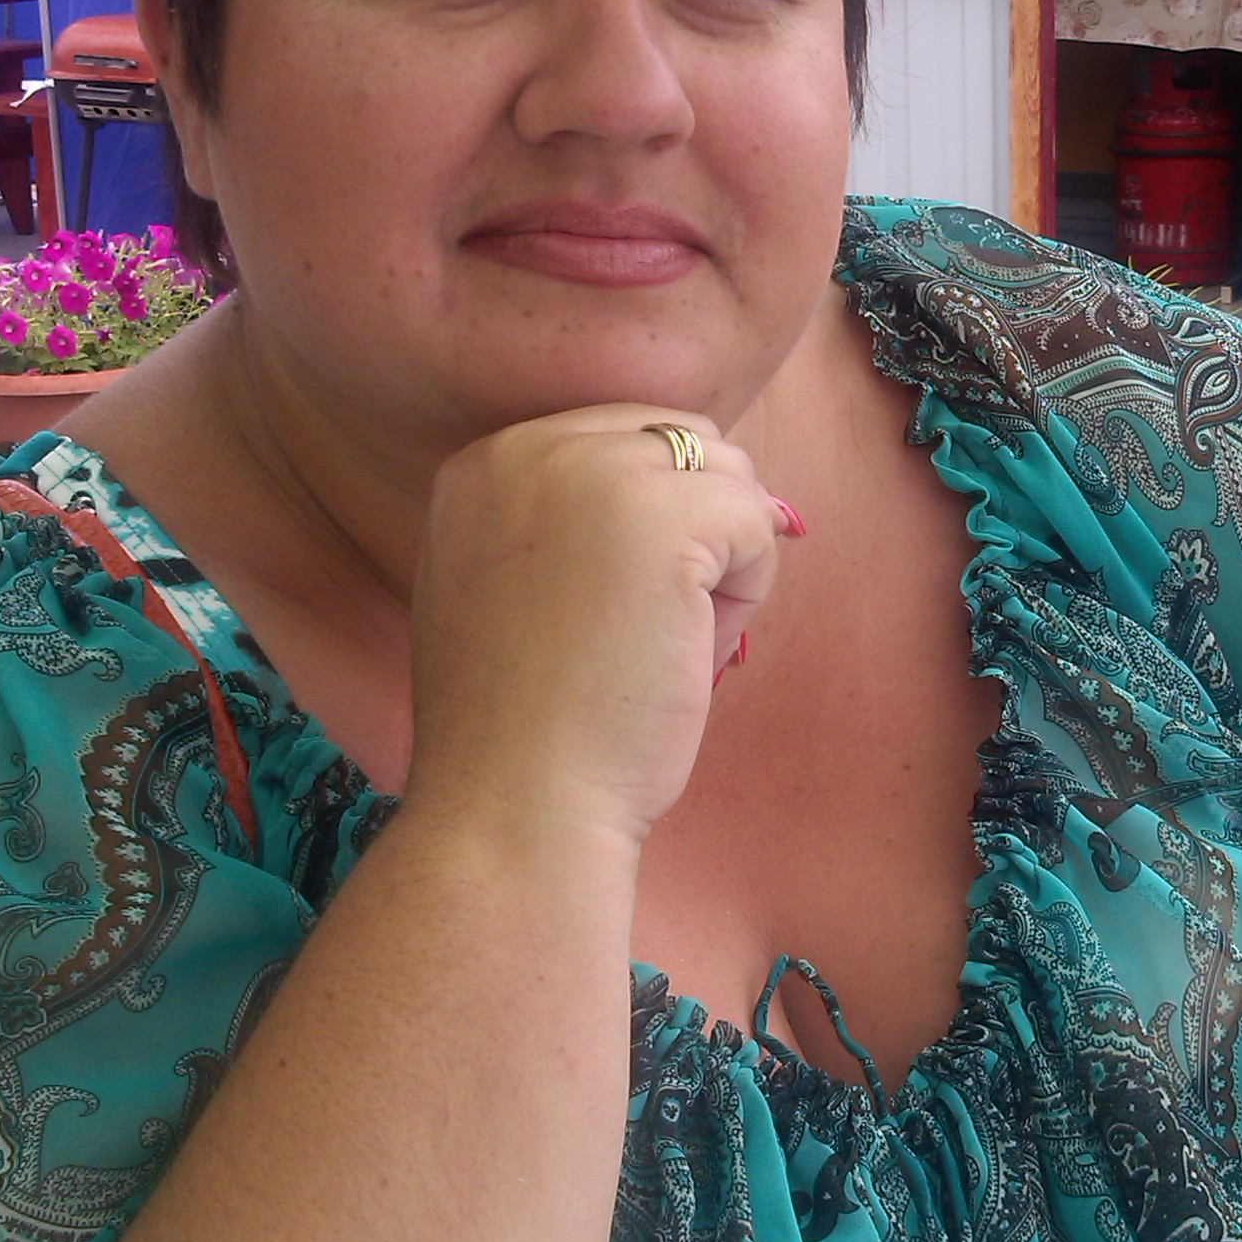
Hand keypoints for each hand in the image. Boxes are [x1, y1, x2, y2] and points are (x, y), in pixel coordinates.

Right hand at [406, 404, 782, 850]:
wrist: (512, 805)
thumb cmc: (524, 727)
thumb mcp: (515, 586)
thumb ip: (577, 522)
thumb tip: (732, 490)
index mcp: (483, 463)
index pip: (621, 435)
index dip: (655, 516)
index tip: (616, 605)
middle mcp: (528, 447)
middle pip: (681, 438)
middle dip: (698, 526)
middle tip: (650, 627)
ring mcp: (593, 474)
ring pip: (727, 474)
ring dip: (725, 558)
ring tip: (664, 641)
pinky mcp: (662, 518)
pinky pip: (758, 521)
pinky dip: (750, 590)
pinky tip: (689, 649)